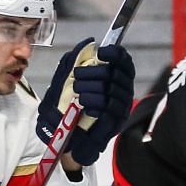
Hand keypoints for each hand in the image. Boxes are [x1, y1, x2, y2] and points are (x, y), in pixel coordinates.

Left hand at [37, 40, 135, 167]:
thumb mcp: (63, 83)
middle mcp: (121, 93)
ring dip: (90, 89)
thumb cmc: (63, 112)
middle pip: (114, 73)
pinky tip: (85, 106)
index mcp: (112, 81)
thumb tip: (87, 42)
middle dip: (93, 73)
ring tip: (78, 95)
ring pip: (111, 89)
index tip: (101, 52)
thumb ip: (72, 62)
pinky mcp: (115, 123)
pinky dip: (94, 103)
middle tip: (78, 80)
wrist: (61, 142)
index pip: (124, 62)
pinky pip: (109, 108)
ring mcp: (120, 109)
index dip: (115, 54)